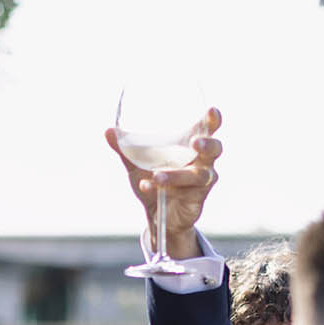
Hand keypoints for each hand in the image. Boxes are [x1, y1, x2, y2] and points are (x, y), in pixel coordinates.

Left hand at [106, 108, 222, 259]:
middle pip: (215, 149)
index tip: (211, 111)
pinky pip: (185, 193)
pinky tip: (147, 186)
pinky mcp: (197, 199)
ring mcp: (202, 181)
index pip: (207, 128)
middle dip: (208, 145)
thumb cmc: (154, 179)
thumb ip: (125, 148)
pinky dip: (165, 189)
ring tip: (157, 175)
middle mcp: (202, 161)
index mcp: (191, 145)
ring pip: (200, 175)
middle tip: (195, 143)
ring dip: (177, 175)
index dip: (212, 120)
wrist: (157, 213)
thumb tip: (108, 131)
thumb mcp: (137, 163)